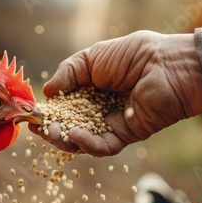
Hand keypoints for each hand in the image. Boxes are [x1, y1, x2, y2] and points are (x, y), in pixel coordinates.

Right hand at [29, 30, 201, 156]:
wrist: (167, 66)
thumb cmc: (133, 55)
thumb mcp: (92, 57)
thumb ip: (68, 73)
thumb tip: (47, 91)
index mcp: (92, 87)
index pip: (66, 104)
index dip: (50, 110)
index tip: (34, 114)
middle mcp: (101, 107)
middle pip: (72, 124)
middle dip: (53, 129)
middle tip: (39, 128)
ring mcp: (113, 123)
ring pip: (84, 139)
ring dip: (66, 139)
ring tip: (52, 134)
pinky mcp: (127, 135)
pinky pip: (104, 146)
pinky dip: (88, 144)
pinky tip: (75, 135)